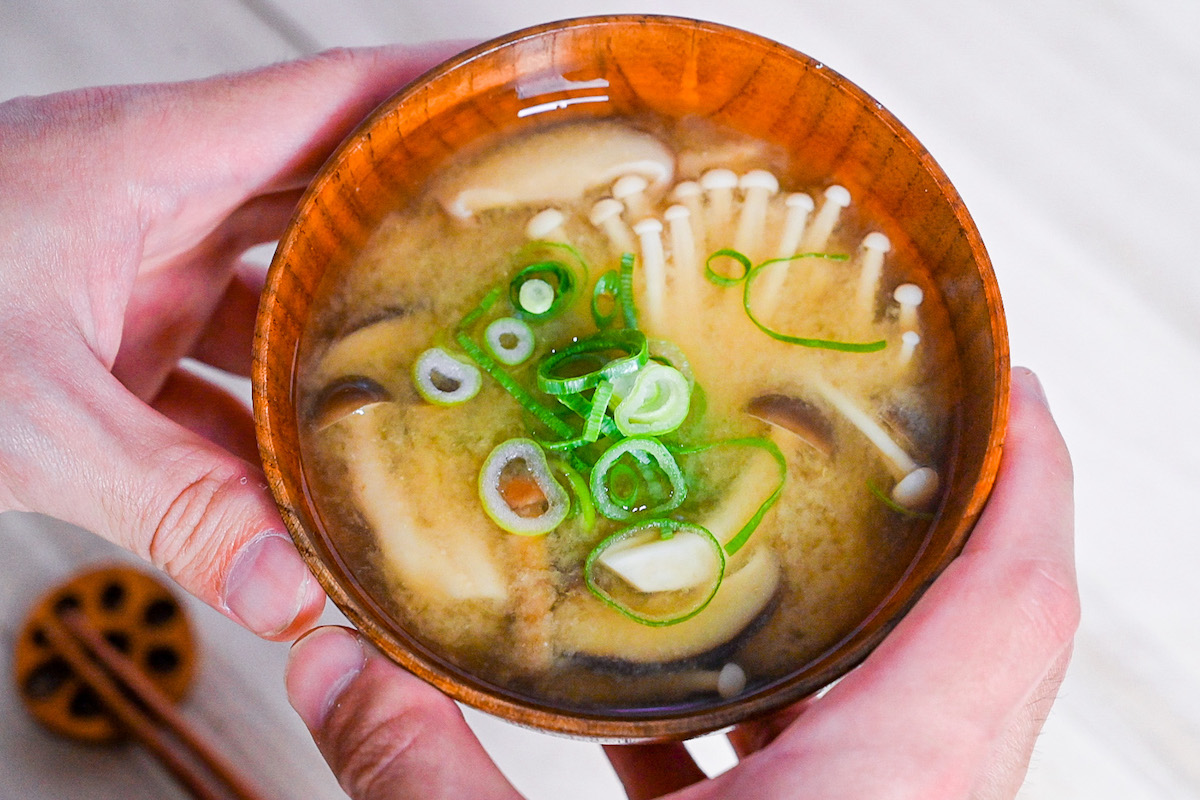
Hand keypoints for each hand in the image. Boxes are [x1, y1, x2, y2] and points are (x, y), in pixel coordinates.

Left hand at [0, 44, 462, 637]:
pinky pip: (220, 361)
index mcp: (148, 161)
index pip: (334, 100)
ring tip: (438, 382)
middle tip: (520, 264)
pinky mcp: (107, 324)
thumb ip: (167, 500)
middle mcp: (155, 197)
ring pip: (279, 288)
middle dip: (423, 227)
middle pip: (329, 192)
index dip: (440, 92)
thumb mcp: (21, 413)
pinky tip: (307, 468)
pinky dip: (267, 410)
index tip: (528, 100)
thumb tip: (290, 586)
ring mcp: (133, 260)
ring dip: (346, 339)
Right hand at [285, 367, 1077, 798]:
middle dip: (940, 505)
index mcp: (894, 787)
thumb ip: (423, 769)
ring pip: (918, 685)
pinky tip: (681, 686)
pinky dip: (781, 696)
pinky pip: (845, 753)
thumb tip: (335, 657)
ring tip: (781, 515)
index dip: (1028, 470)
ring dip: (858, 599)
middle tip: (876, 416)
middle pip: (983, 617)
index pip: (1015, 593)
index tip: (1004, 376)